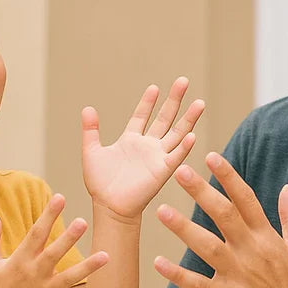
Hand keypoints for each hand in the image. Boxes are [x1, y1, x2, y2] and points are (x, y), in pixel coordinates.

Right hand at [0, 195, 113, 287]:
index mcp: (21, 260)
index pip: (36, 234)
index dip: (48, 215)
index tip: (60, 197)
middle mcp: (35, 275)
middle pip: (54, 254)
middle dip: (68, 239)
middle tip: (83, 222)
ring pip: (70, 279)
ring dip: (88, 267)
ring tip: (106, 255)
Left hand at [81, 77, 204, 221]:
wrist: (108, 207)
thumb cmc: (100, 184)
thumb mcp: (92, 152)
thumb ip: (91, 130)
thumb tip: (87, 108)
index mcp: (131, 140)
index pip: (142, 115)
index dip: (148, 102)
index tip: (155, 87)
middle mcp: (147, 146)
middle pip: (165, 118)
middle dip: (174, 100)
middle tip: (183, 81)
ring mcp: (157, 157)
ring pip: (177, 133)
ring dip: (188, 119)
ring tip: (200, 103)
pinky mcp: (162, 171)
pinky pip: (176, 156)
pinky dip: (185, 146)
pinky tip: (192, 134)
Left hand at [153, 152, 287, 287]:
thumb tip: (287, 187)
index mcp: (266, 237)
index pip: (246, 199)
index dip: (228, 177)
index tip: (211, 156)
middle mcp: (250, 251)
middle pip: (223, 215)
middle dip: (201, 192)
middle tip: (179, 171)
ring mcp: (238, 275)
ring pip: (206, 247)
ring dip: (183, 229)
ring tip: (162, 210)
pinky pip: (197, 285)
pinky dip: (178, 275)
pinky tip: (158, 263)